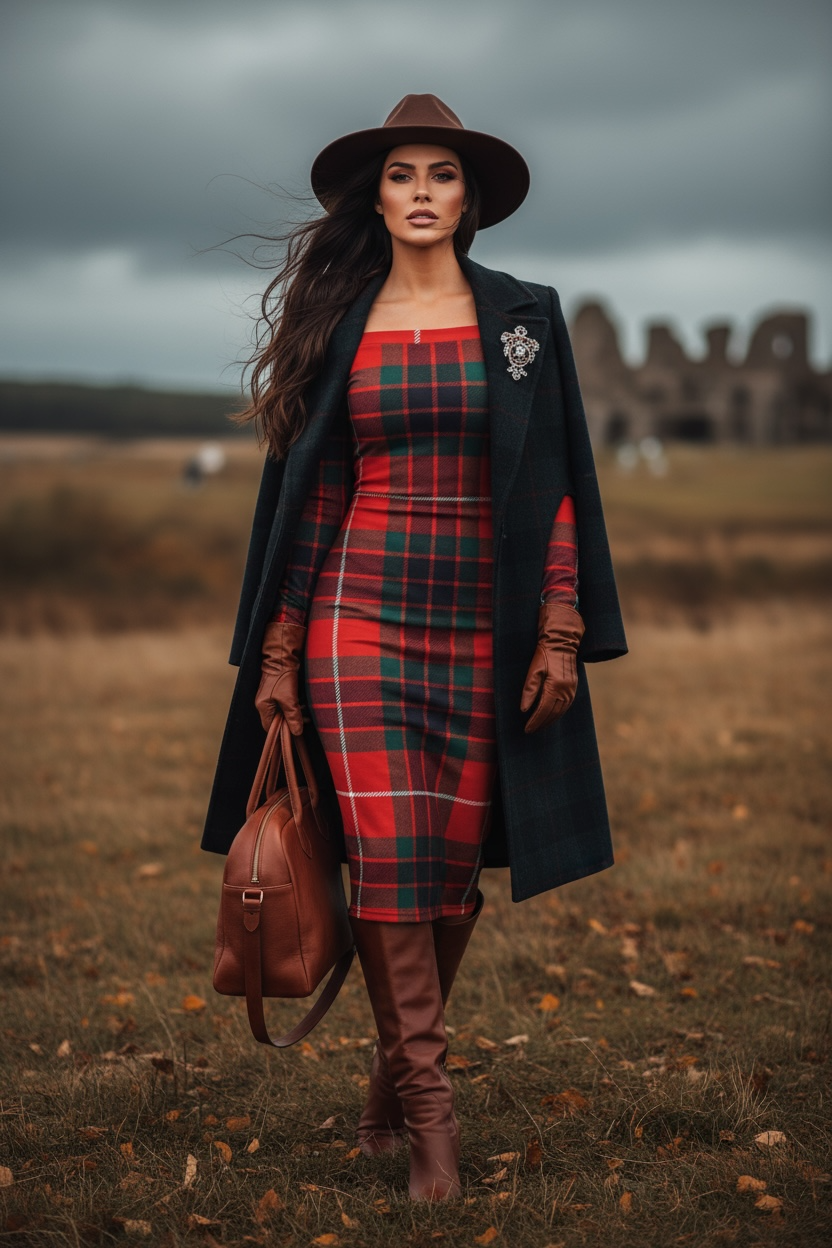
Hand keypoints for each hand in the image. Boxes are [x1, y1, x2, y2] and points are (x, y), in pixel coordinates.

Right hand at [254, 619, 306, 734]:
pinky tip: (302, 704)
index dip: (282, 732)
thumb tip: (297, 732)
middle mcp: (264, 702)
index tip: (295, 734)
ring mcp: (270, 696)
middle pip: (277, 720)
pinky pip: (285, 703)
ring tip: (306, 713)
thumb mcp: (289, 699)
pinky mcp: (277, 690)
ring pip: (282, 712)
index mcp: (263, 706)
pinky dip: (293, 706)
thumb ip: (293, 716)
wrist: (283, 655)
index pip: (270, 727)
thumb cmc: (283, 676)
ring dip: (294, 713)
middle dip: (290, 722)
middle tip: (304, 721)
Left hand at [520, 602, 584, 732]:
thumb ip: (529, 690)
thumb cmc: (544, 655)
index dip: (535, 721)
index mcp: (555, 686)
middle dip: (541, 724)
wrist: (562, 643)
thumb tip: (524, 709)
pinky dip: (557, 714)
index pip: (543, 710)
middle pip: (552, 714)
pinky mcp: (573, 688)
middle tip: (530, 730)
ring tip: (538, 726)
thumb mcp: (533, 671)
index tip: (527, 729)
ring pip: (560, 712)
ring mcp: (571, 690)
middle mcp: (565, 691)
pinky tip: (550, 716)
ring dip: (549, 721)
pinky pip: (565, 706)